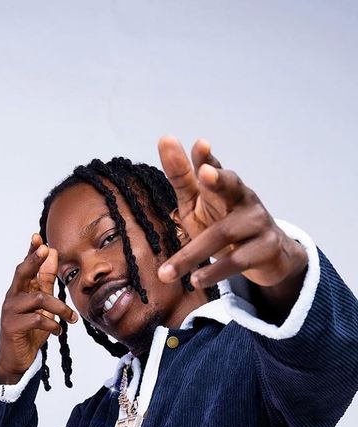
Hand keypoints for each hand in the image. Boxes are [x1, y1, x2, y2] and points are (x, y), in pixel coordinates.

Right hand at [0, 233, 77, 383]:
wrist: (16, 359)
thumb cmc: (29, 330)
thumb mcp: (42, 305)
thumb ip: (46, 281)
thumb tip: (52, 253)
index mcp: (20, 290)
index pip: (25, 266)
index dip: (31, 251)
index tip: (38, 238)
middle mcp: (12, 297)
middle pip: (22, 273)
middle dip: (34, 260)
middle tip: (45, 250)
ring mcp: (10, 311)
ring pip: (39, 299)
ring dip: (60, 308)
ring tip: (71, 318)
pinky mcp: (12, 326)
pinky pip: (37, 319)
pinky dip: (53, 324)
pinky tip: (58, 331)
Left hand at [156, 137, 307, 292]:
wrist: (269, 257)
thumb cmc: (225, 225)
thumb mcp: (200, 204)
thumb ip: (183, 178)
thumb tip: (165, 138)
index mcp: (225, 187)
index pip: (215, 168)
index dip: (207, 158)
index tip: (200, 145)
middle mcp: (244, 199)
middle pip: (232, 186)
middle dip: (219, 179)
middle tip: (205, 173)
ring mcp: (258, 223)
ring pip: (223, 234)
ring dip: (192, 254)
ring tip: (167, 273)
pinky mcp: (266, 249)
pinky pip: (237, 260)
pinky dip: (215, 271)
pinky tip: (196, 281)